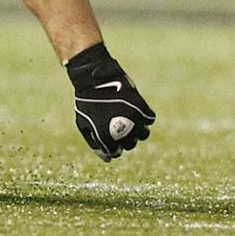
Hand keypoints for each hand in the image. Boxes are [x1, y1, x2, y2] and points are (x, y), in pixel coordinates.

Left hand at [66, 43, 154, 159]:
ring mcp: (132, 117)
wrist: (93, 76)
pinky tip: (137, 113)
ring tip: (131, 123)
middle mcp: (121, 129)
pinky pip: (150, 118)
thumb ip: (95, 143)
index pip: (115, 152)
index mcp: (104, 135)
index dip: (113, 148)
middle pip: (131, 144)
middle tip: (120, 130)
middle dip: (126, 141)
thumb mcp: (84, 124)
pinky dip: (146, 117)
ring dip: (138, 131)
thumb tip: (109, 158)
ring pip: (144, 134)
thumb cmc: (87, 101)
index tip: (112, 141)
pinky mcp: (140, 105)